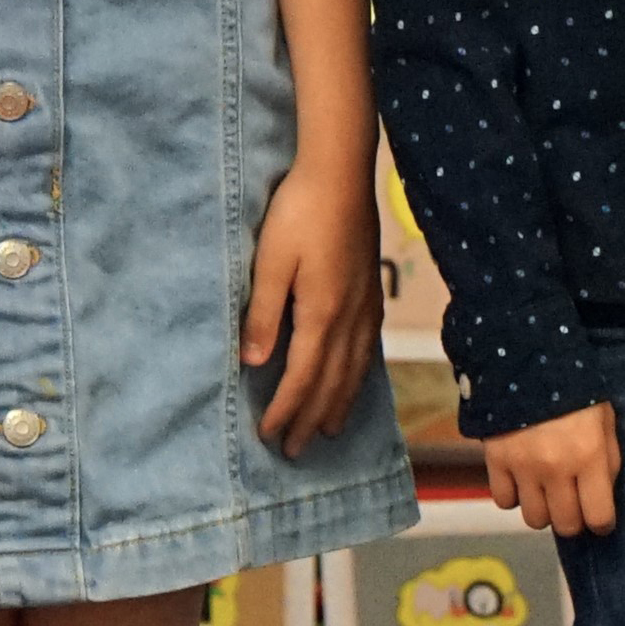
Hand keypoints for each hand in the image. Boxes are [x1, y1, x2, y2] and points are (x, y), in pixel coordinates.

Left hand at [244, 151, 383, 456]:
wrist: (341, 174)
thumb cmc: (300, 211)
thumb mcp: (270, 261)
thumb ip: (263, 313)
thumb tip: (253, 362)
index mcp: (320, 314)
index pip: (301, 378)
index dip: (285, 411)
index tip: (268, 436)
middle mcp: (348, 319)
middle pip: (331, 384)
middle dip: (310, 420)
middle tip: (293, 451)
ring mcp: (365, 307)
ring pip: (354, 372)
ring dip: (338, 405)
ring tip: (327, 432)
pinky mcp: (371, 293)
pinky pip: (368, 351)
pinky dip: (359, 378)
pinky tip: (354, 382)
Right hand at [480, 399, 620, 536]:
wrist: (527, 359)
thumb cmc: (575, 388)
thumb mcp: (605, 420)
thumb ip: (608, 460)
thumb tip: (603, 496)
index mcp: (589, 456)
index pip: (598, 517)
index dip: (603, 524)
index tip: (601, 520)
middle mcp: (556, 468)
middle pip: (565, 525)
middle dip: (574, 520)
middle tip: (574, 505)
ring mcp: (523, 467)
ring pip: (534, 519)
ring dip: (544, 509)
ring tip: (548, 491)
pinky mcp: (496, 461)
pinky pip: (504, 500)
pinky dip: (514, 496)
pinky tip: (523, 480)